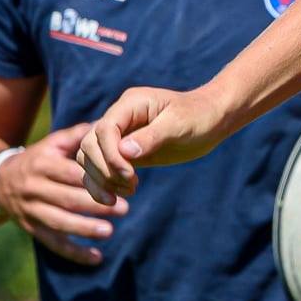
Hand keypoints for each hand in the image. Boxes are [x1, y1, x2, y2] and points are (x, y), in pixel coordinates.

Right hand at [0, 123, 126, 264]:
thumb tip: (106, 123)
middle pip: (66, 198)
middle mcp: (33, 188)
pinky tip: (97, 258)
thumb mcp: (52, 143)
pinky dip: (74, 253)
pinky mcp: (31, 229)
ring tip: (109, 231)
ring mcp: (30, 210)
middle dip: (95, 204)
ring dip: (84, 228)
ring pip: (58, 222)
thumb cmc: (38, 159)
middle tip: (123, 208)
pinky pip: (53, 244)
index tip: (121, 184)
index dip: (96, 179)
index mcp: (42, 164)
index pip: (71, 173)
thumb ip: (78, 135)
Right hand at [77, 86, 229, 204]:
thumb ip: (152, 137)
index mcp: (130, 104)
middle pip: (90, 145)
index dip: (110, 155)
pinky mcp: (122, 152)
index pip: (104, 129)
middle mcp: (119, 118)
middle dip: (105, 170)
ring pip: (89, 158)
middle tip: (131, 186)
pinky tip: (119, 196)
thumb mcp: (179, 124)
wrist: (212, 119)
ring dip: (102, 180)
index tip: (129, 175)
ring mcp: (118, 135)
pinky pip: (100, 168)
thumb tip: (124, 151)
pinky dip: (103, 184)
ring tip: (128, 192)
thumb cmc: (199, 116)